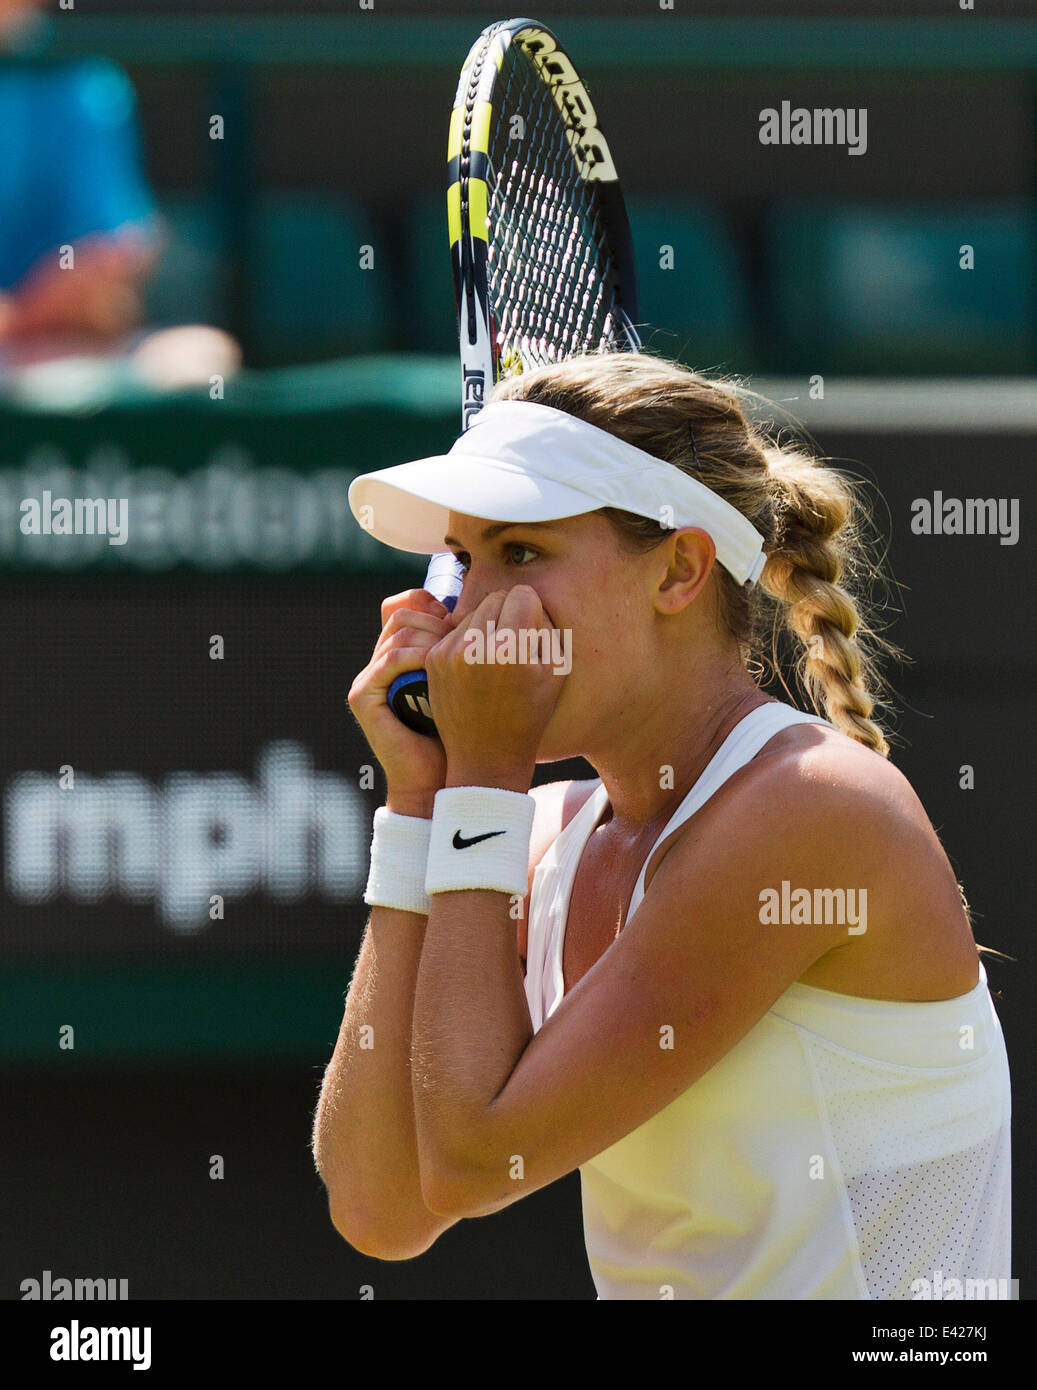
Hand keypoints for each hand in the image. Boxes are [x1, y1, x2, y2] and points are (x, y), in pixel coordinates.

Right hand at [347, 588, 456, 812]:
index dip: (434, 606)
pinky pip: (391, 658)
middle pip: (402, 613)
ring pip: (399, 631)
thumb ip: (462, 652)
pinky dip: (418, 655)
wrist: (437, 782)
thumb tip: (481, 613)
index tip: (463, 620)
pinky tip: (439, 664)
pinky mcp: (362, 696)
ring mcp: (367, 679)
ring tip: (455, 653)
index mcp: (399, 658)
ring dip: (432, 636)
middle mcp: (379, 664)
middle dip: (436, 620)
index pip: (407, 607)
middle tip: (462, 636)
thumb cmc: (458, 735)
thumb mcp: (464, 684)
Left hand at [425, 585, 567, 789]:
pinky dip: (468, 640)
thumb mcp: (555, 672)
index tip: (532, 633)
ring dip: (487, 626)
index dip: (532, 611)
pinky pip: (456, 629)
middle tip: (514, 645)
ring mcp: (450, 653)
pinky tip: (476, 666)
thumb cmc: (529, 716)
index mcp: (511, 650)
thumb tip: (528, 598)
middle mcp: (477, 647)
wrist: (486, 757)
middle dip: (508, 614)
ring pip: (474, 611)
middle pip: (497, 597)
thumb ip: (546, 627)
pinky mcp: (434, 659)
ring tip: (495, 658)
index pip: (522, 594)